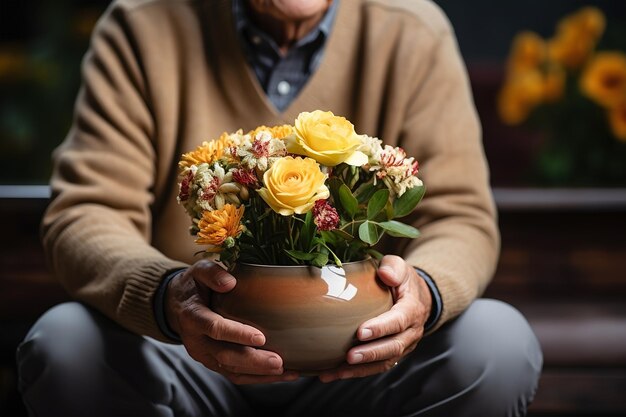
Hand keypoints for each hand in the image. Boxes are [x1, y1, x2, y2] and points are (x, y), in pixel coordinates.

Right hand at [165, 259, 298, 383]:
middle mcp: (196, 341)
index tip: (261, 337)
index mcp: (192, 317)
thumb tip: (230, 282)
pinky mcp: (213, 363)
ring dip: (259, 373)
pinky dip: (258, 378)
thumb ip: (212, 273)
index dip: (237, 334)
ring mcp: (204, 356)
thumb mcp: (198, 271)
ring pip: (231, 370)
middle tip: (278, 362)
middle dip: (253, 361)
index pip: (215, 328)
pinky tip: (280, 375)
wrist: (178, 305)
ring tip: (285, 371)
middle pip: (225, 356)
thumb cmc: (194, 285)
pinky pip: (235, 375)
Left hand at [318, 255, 431, 382]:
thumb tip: (385, 274)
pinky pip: (376, 367)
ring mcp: (403, 346)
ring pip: (385, 362)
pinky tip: (334, 374)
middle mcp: (410, 332)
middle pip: (393, 347)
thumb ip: (393, 267)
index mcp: (412, 310)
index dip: (380, 328)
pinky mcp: (392, 354)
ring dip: (361, 369)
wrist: (417, 298)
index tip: (360, 332)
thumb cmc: (403, 281)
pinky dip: (356, 373)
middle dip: (370, 354)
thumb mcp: (400, 267)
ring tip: (337, 371)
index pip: (398, 321)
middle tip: (349, 357)